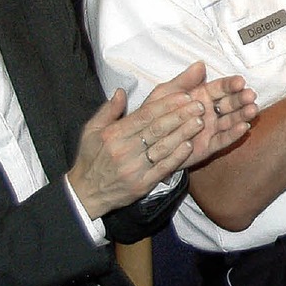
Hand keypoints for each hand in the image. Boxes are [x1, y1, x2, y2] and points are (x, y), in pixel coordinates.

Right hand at [68, 88, 211, 219]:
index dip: (166, 105)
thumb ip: (108, 110)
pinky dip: (177, 157)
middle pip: (157, 129)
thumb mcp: (91, 130)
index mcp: (114, 133)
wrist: (86, 193)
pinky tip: (189, 146)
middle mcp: (125, 149)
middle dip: (181, 115)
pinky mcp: (142, 184)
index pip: (145, 115)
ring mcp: (135, 168)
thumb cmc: (90, 158)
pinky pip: (163, 168)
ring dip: (183, 133)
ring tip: (200, 121)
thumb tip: (120, 91)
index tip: (183, 95)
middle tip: (199, 104)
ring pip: (163, 147)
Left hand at [143, 61, 257, 168]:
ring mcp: (210, 128)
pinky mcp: (209, 145)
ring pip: (230, 120)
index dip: (231, 84)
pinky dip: (235, 134)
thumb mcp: (167, 92)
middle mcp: (209, 111)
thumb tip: (200, 64)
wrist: (149, 139)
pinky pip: (224, 139)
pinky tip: (244, 127)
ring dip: (242, 114)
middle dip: (241, 98)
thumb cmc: (157, 112)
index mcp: (201, 95)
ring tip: (252, 109)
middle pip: (229, 103)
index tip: (240, 81)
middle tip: (250, 95)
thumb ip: (184, 80)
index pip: (220, 87)